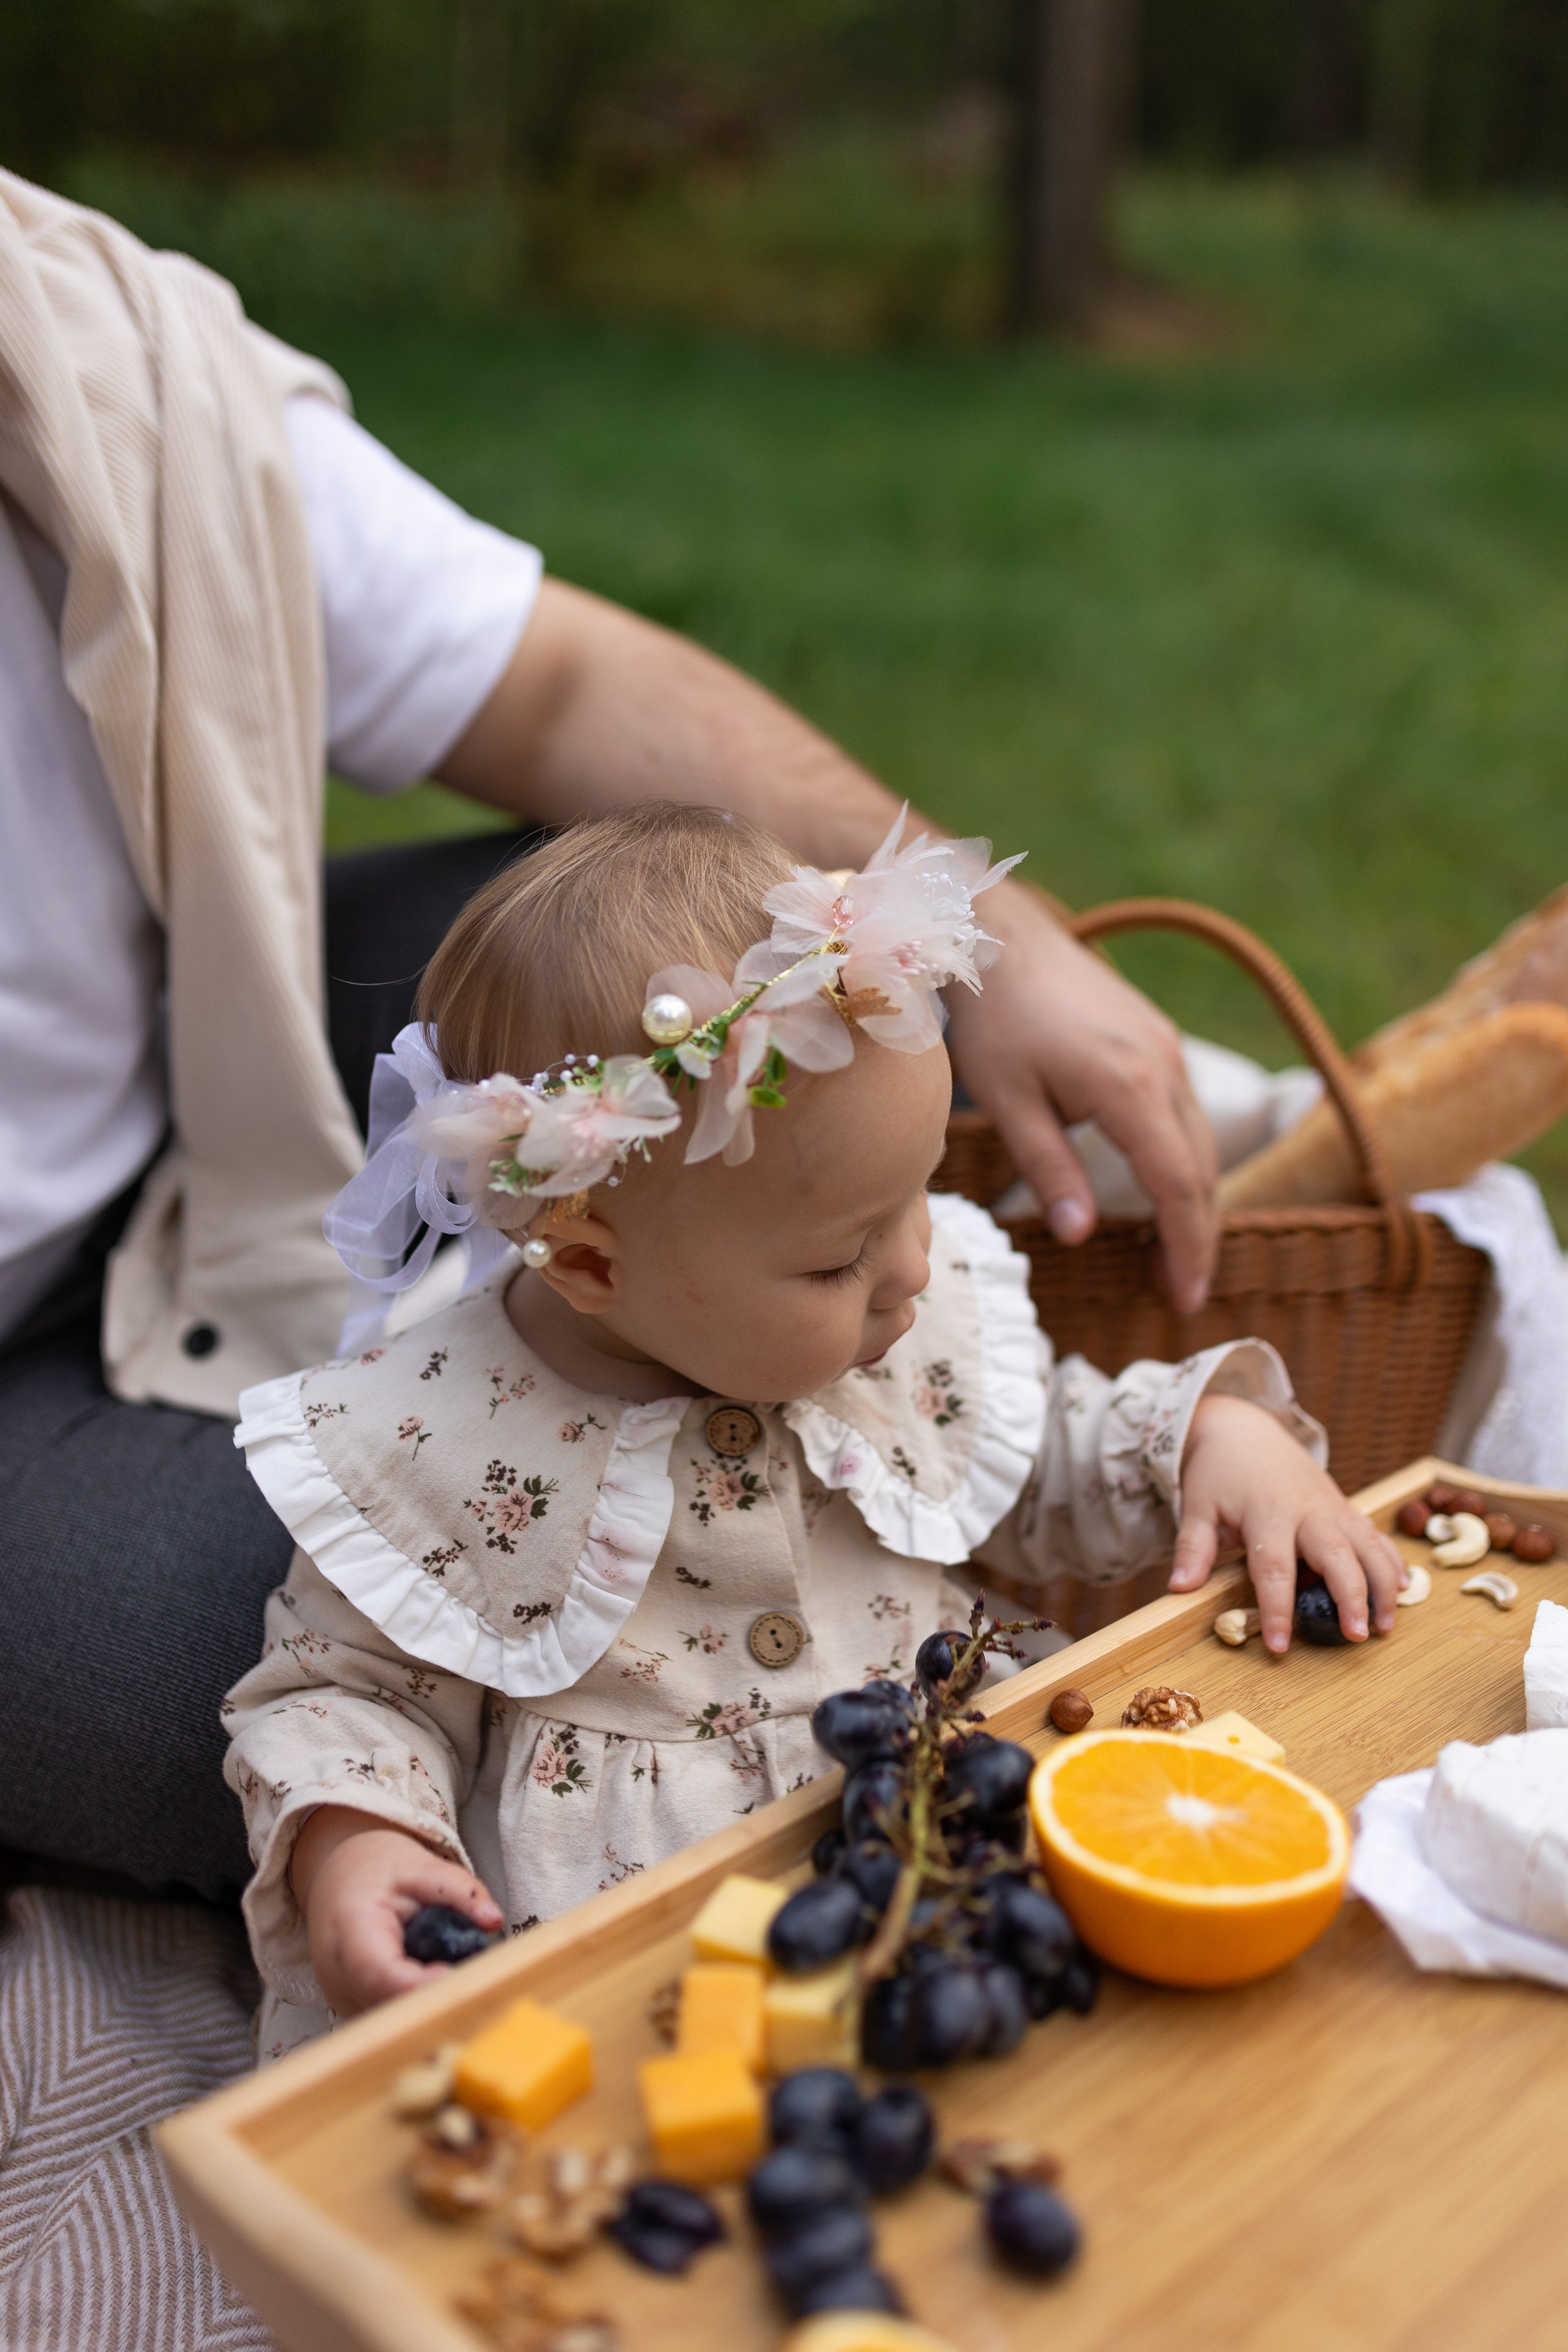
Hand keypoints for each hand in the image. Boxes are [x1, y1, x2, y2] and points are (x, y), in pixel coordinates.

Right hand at [290, 1806, 503, 2017]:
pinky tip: (434, 1982)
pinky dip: (417, 2007)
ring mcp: (342, 1997)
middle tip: (477, 1981)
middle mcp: (337, 1974)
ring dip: (428, 2006)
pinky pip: (389, 2018)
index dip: (423, 1986)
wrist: (341, 1877)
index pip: (381, 1974)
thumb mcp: (422, 1866)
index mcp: (350, 1931)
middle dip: (436, 2000)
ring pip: (391, 2021)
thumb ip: (462, 1890)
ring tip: (454, 1974)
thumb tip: (494, 1920)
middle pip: (389, 2006)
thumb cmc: (378, 1870)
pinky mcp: (354, 2007)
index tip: (464, 1980)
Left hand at [944, 883, 1218, 1312]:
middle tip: (1180, 1295)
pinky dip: (1185, 1163)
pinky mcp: (1160, 1041)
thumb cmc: (995, 1020)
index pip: (1178, 1187)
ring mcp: (1169, 1050)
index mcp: (1130, 1087)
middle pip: (1202, 1172)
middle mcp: (1165, 1067)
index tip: (1182, 1300)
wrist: (1003, 939)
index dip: (1186, 1248)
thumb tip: (1081, 1236)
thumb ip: (1049, 1169)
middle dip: (1198, 1239)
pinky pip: (1187, 1115)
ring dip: (1195, 1204)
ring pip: (1202, 1144)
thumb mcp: (1010, 1101)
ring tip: (1172, 1257)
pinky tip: (1162, 1193)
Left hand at [1168, 1392, 1405, 1650]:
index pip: (1274, 1568)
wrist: (1243, 1429)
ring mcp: (1331, 1506)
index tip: (1280, 1647)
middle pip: (1337, 1556)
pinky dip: (1391, 1559)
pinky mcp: (1344, 1505)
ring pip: (1368, 1545)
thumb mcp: (1198, 1506)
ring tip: (1385, 1625)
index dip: (1278, 1609)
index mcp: (1267, 1513)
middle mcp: (1307, 1510)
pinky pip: (1374, 1533)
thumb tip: (1179, 1588)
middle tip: (1357, 1636)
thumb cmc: (1219, 1473)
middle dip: (1351, 1597)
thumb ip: (1193, 1547)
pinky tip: (1403, 1588)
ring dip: (1382, 1584)